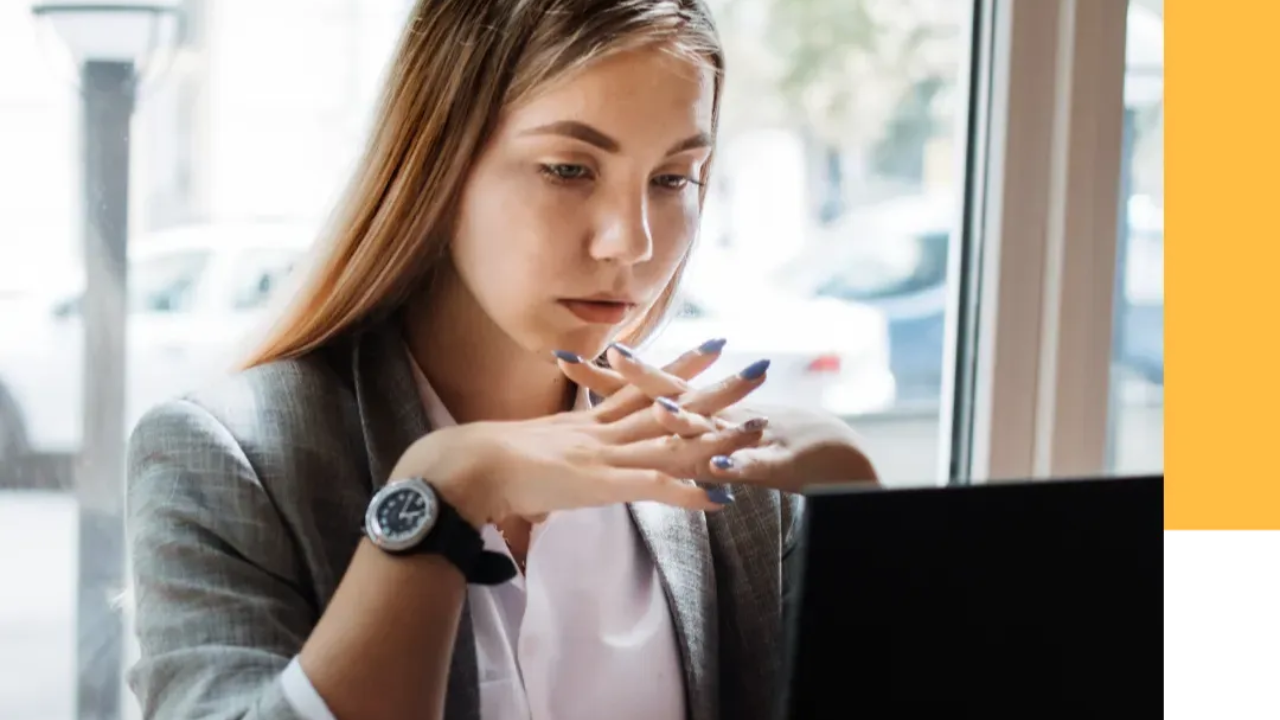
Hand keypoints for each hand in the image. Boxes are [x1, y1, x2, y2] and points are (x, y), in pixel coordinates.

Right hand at [390, 339, 767, 526]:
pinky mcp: (600, 483)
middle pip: (670, 402)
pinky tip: (722, 497)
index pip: (642, 386)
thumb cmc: (481, 463)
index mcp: (586, 423)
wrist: (463, 466)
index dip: (678, 367)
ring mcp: (604, 455)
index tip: (710, 345)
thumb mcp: (527, 456)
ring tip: (759, 427)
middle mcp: (602, 431)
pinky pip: (652, 486)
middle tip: (758, 366)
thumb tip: (550, 475)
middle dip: (717, 385)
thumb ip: (549, 461)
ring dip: (719, 435)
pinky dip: (688, 492)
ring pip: (672, 439)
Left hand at [562, 341, 878, 493]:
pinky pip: (758, 467)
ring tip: (662, 408)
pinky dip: (742, 466)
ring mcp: (750, 439)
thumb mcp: (720, 445)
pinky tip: (724, 468)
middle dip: (640, 377)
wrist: (837, 458)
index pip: (647, 390)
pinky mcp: (780, 464)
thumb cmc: (774, 452)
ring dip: (691, 418)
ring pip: (716, 426)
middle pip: (674, 393)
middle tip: (608, 354)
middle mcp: (721, 418)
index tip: (567, 358)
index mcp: (702, 414)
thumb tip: (634, 422)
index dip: (608, 376)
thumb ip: (682, 437)